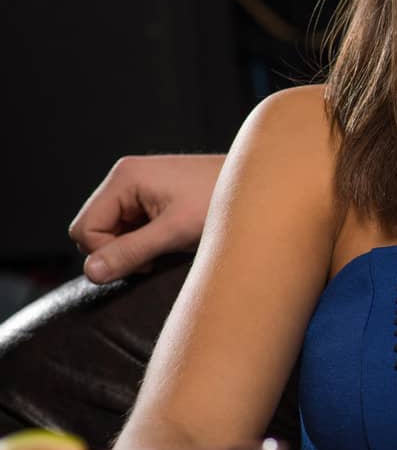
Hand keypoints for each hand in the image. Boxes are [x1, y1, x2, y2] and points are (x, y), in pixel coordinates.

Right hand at [68, 154, 225, 282]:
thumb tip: (92, 272)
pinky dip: (144, 240)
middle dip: (118, 250)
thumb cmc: (222, 201)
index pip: (85, 228)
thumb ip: (132, 251)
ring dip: (133, 247)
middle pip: (94, 229)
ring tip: (168, 244)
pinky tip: (170, 239)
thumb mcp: (175, 231)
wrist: (259, 187)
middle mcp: (126, 177)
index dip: (105, 254)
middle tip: (155, 256)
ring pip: (112, 231)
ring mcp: (139, 186)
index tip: (142, 263)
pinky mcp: (152, 196)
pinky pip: (130, 226)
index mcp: (125, 178)